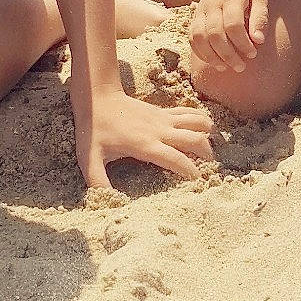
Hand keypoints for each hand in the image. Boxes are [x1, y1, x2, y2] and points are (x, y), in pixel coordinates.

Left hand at [76, 89, 212, 189]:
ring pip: (197, 122)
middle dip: (206, 155)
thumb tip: (108, 203)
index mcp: (146, 145)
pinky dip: (200, 119)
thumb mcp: (90, 159)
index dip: (191, 171)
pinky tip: (205, 128)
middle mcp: (160, 131)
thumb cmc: (94, 131)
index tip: (198, 182)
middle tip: (209, 169)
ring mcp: (163, 119)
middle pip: (195, 140)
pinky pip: (189, 112)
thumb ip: (98, 182)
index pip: (176, 159)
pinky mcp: (163, 111)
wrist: (97, 98)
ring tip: (211, 150)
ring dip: (207, 135)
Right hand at [188, 0, 268, 71]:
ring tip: (224, 67)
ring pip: (199, 37)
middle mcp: (213, 4)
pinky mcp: (195, 16)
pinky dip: (199, 51)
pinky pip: (191, 37)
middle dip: (227, 54)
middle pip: (214, 34)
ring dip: (211, 56)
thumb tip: (258, 41)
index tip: (253, 54)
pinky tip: (212, 61)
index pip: (233, 24)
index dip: (242, 43)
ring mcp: (201, 10)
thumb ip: (260, 18)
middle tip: (241, 67)